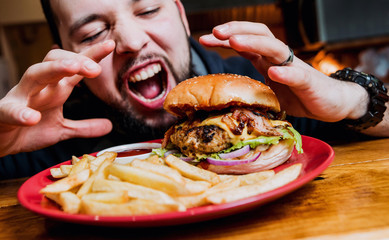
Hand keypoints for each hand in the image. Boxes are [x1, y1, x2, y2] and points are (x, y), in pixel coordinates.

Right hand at [0, 40, 115, 156]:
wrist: (0, 142)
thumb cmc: (29, 130)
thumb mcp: (62, 129)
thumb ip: (85, 127)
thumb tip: (109, 125)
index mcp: (55, 89)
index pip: (74, 67)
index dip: (91, 56)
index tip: (110, 45)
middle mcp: (39, 88)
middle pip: (55, 62)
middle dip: (75, 60)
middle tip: (95, 67)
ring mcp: (21, 97)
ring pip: (35, 74)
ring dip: (53, 69)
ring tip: (72, 68)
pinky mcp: (4, 113)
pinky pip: (11, 109)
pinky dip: (21, 112)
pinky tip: (32, 117)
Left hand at [199, 21, 367, 121]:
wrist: (332, 104)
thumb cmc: (298, 95)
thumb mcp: (268, 91)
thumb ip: (251, 87)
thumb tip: (224, 95)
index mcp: (268, 60)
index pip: (245, 42)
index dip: (225, 39)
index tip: (204, 38)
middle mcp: (280, 58)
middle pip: (259, 35)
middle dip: (236, 31)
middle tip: (215, 32)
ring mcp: (295, 68)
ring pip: (274, 48)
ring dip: (254, 43)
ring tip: (235, 42)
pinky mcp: (309, 82)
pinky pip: (297, 75)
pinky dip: (286, 73)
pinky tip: (274, 72)